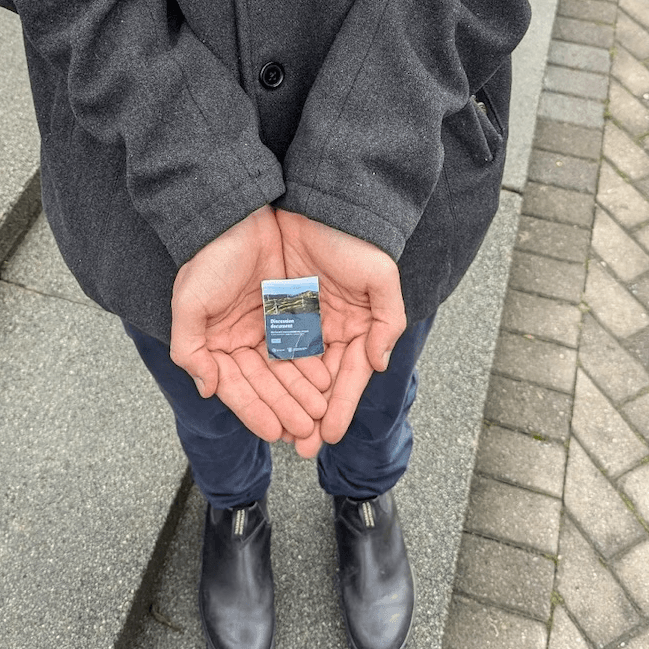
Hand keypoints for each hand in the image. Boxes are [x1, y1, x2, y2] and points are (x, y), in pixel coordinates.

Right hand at [170, 206, 329, 441]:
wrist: (235, 216)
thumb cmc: (207, 258)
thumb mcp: (189, 304)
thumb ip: (190, 349)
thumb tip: (206, 389)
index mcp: (214, 345)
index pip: (236, 387)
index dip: (254, 411)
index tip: (274, 433)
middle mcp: (239, 342)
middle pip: (265, 384)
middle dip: (285, 408)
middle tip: (305, 432)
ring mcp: (264, 328)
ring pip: (285, 369)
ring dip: (300, 392)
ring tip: (319, 413)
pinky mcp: (287, 312)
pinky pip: (301, 344)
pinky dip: (311, 364)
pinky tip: (326, 382)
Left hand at [275, 209, 406, 457]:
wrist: (315, 202)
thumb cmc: (352, 237)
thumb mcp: (379, 276)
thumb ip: (387, 322)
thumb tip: (377, 364)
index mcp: (354, 326)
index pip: (347, 376)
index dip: (339, 406)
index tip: (328, 435)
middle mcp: (325, 329)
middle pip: (317, 382)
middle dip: (310, 415)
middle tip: (302, 446)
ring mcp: (295, 322)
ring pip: (290, 373)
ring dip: (286, 403)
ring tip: (281, 432)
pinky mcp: (268, 312)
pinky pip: (265, 350)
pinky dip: (263, 376)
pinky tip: (261, 399)